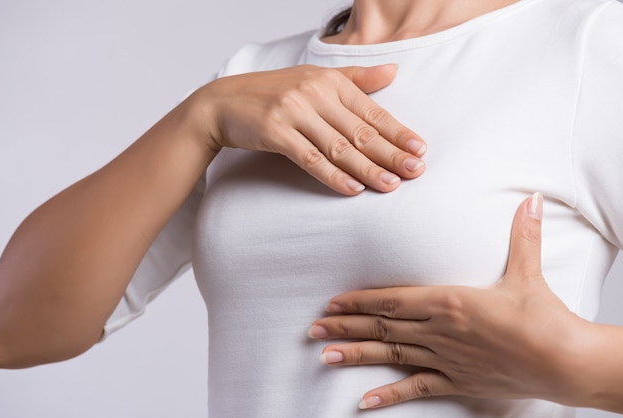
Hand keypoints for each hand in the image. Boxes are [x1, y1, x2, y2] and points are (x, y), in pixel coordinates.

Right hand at [195, 64, 425, 194]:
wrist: (223, 102)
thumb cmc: (273, 92)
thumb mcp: (314, 77)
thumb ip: (355, 79)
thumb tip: (393, 71)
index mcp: (329, 81)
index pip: (371, 111)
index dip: (398, 132)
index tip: (419, 150)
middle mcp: (314, 93)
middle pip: (359, 131)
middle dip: (390, 154)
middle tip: (415, 172)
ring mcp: (294, 112)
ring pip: (338, 147)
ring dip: (367, 168)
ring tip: (390, 185)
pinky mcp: (275, 132)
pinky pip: (309, 158)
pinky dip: (332, 175)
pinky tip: (352, 188)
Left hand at [308, 193, 591, 408]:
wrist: (565, 362)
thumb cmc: (544, 317)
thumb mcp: (527, 272)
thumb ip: (522, 235)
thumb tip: (532, 199)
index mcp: (448, 301)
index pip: (392, 300)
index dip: (359, 301)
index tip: (333, 303)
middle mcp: (438, 330)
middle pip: (382, 327)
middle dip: (344, 327)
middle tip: (313, 329)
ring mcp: (444, 358)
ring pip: (391, 355)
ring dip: (356, 355)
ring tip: (325, 357)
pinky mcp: (456, 381)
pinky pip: (416, 388)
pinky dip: (389, 396)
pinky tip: (364, 402)